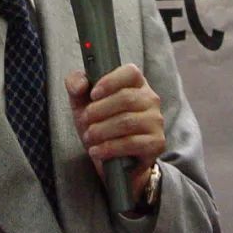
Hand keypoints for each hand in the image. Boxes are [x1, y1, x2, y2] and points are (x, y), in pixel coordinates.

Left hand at [65, 64, 164, 200]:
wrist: (114, 160)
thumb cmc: (100, 123)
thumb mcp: (83, 102)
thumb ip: (75, 84)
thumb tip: (80, 85)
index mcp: (136, 83)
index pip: (130, 72)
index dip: (110, 81)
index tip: (92, 95)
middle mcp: (151, 99)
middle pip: (126, 98)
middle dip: (99, 111)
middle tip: (85, 121)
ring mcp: (156, 121)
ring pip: (127, 122)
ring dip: (101, 131)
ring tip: (89, 137)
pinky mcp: (157, 143)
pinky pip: (132, 143)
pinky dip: (109, 147)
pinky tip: (96, 150)